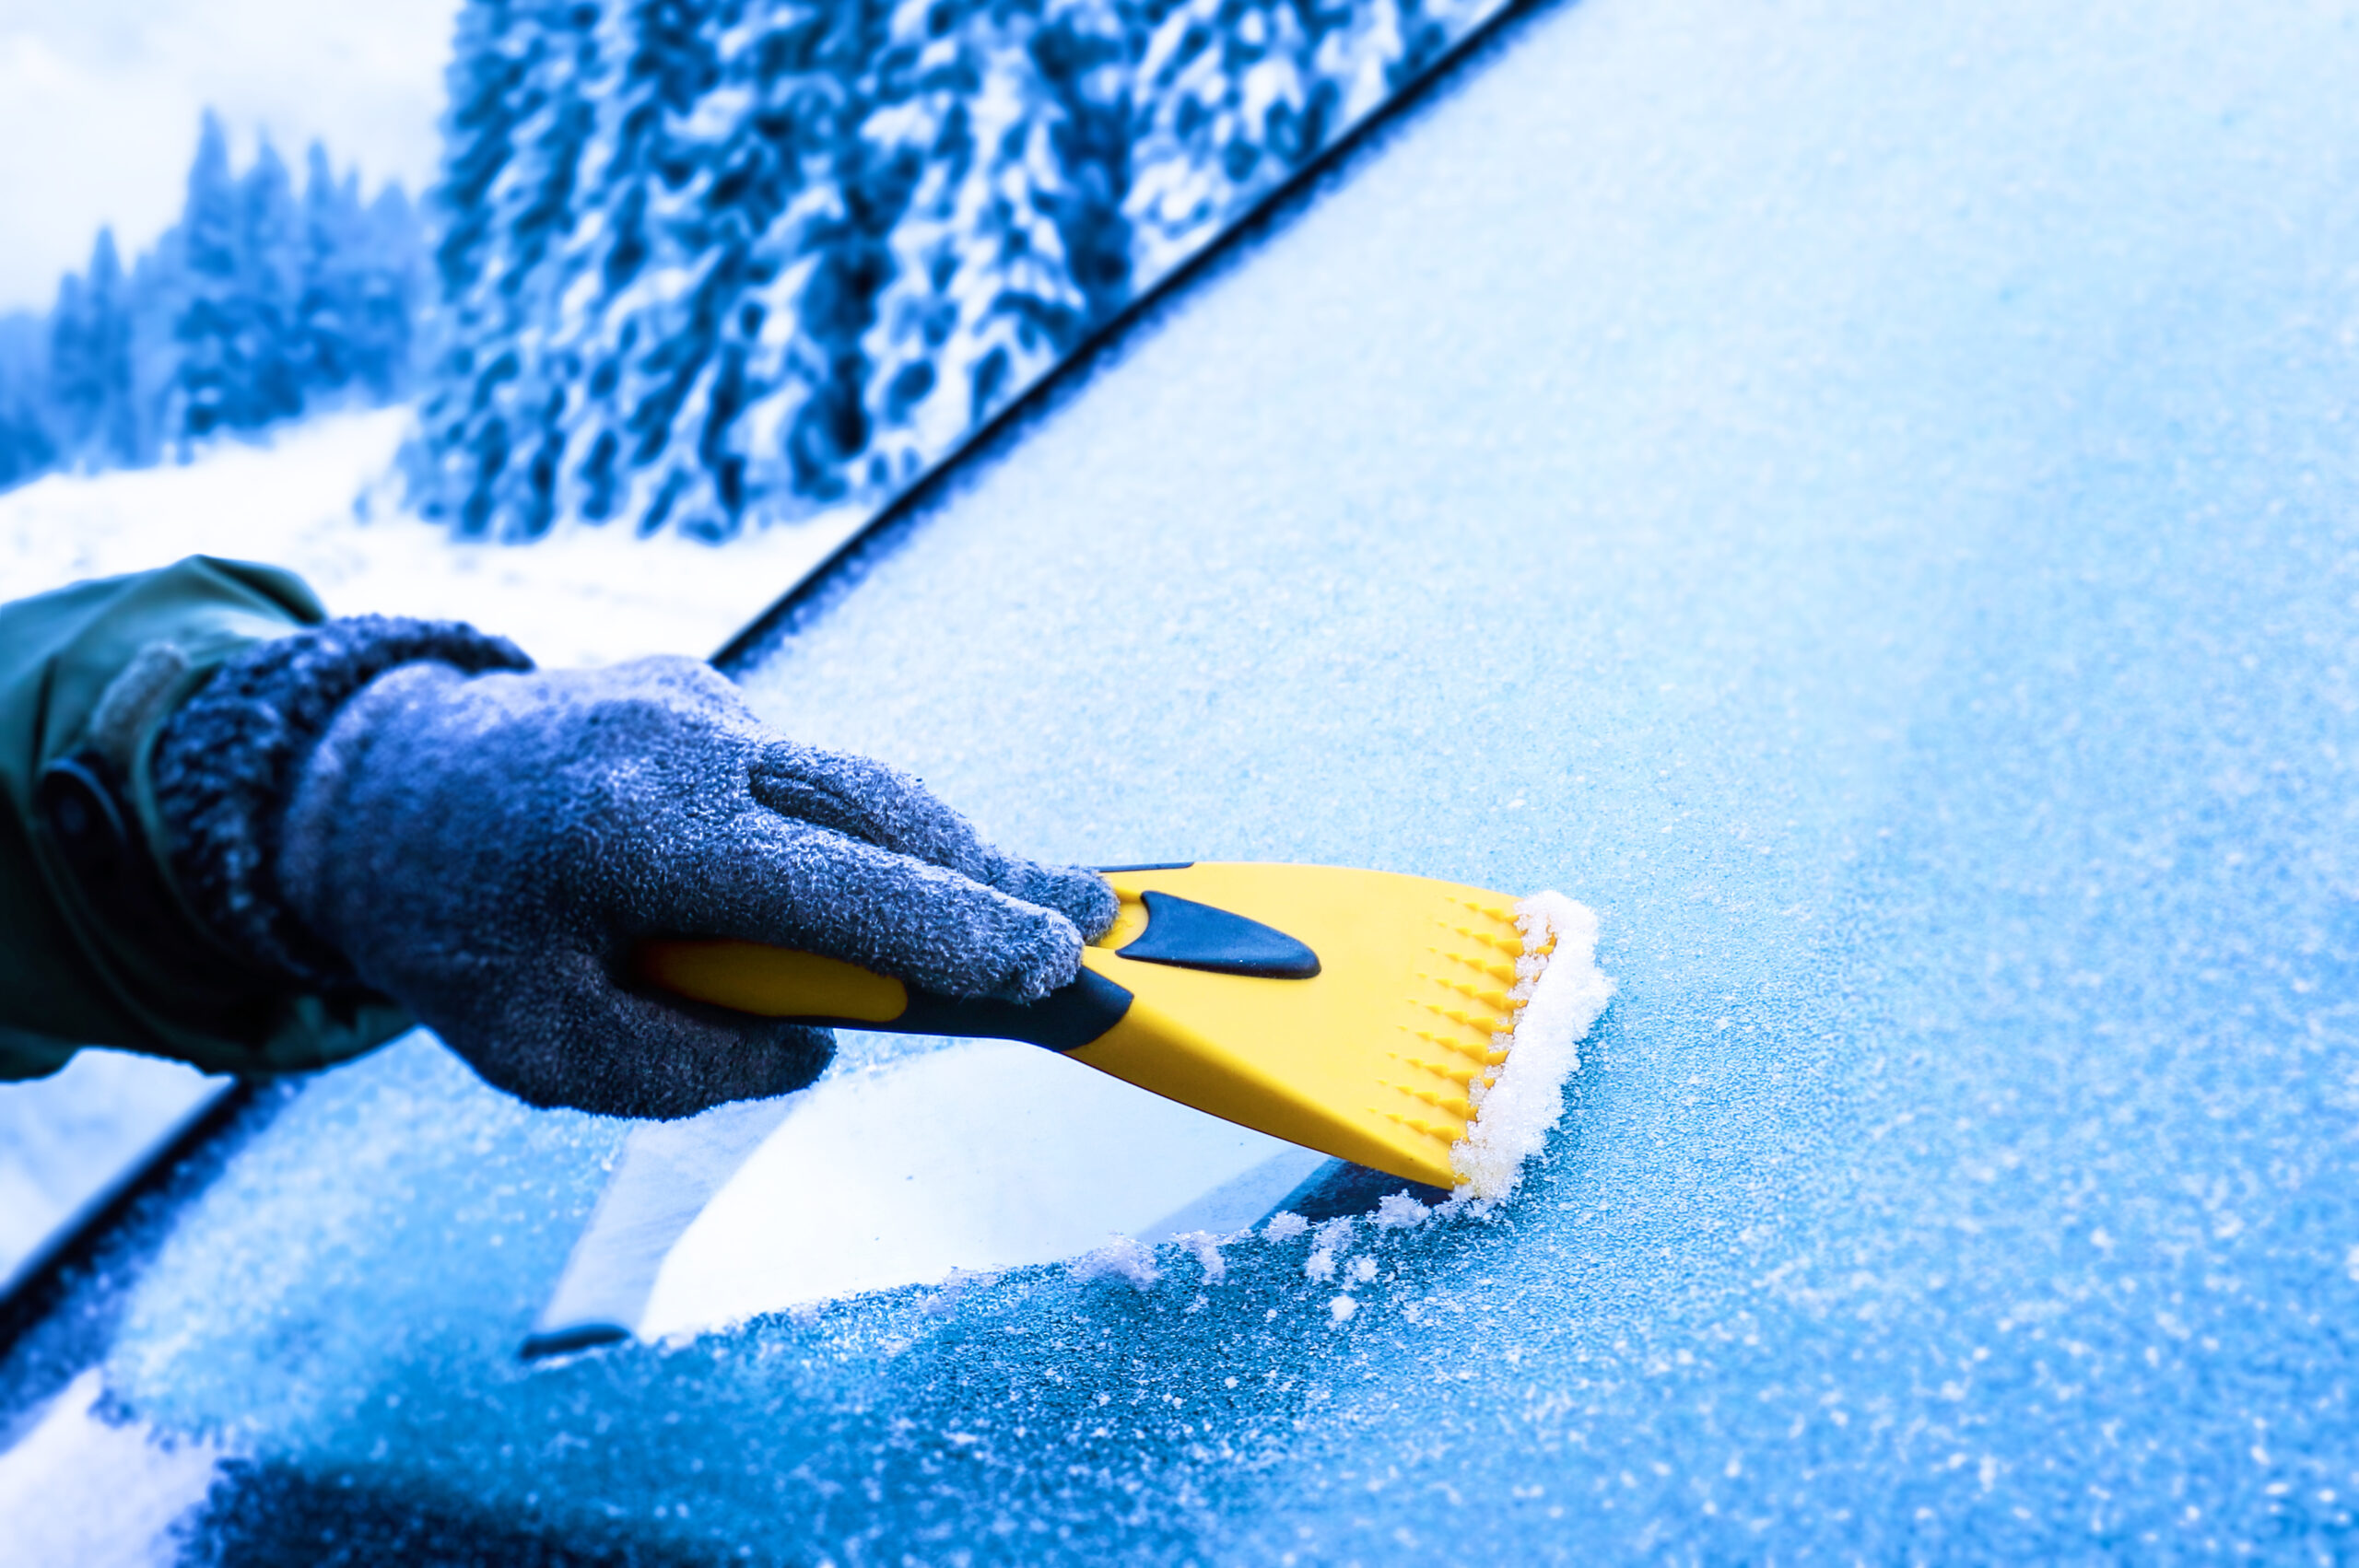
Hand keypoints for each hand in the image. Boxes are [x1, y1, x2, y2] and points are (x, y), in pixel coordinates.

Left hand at [271, 655, 1115, 1117]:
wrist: (359, 785)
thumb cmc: (449, 934)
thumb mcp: (538, 1050)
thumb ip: (686, 1068)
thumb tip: (812, 1045)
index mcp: (637, 836)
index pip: (842, 890)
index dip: (961, 930)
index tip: (1059, 962)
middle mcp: (681, 745)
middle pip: (883, 809)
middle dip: (993, 874)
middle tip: (1094, 921)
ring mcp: (692, 697)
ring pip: (851, 780)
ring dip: (929, 851)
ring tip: (1017, 909)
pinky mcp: (693, 683)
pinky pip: (795, 768)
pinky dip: (838, 827)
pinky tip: (852, 878)